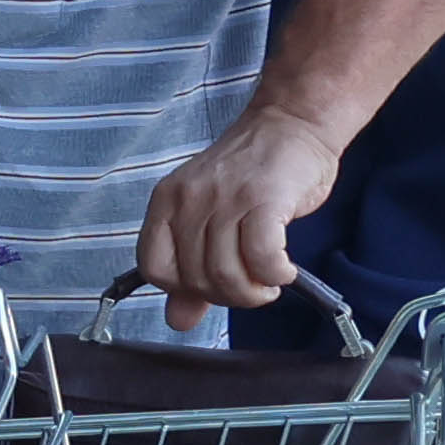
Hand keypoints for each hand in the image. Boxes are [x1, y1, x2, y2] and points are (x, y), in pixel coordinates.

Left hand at [133, 105, 342, 309]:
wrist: (291, 123)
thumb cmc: (253, 173)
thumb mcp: (210, 216)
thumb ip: (191, 271)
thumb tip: (177, 321)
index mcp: (166, 201)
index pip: (153, 267)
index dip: (182, 288)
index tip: (212, 286)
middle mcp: (189, 198)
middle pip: (194, 277)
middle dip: (227, 295)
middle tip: (252, 287)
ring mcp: (225, 196)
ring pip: (225, 272)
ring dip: (253, 291)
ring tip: (269, 281)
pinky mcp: (264, 198)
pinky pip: (261, 257)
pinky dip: (274, 274)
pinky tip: (283, 271)